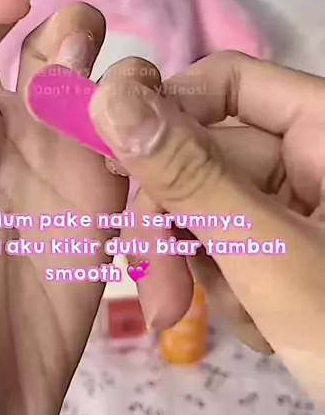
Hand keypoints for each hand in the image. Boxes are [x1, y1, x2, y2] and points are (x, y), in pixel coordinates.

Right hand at [90, 52, 324, 403]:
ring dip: (204, 268)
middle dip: (175, 224)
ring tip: (239, 322)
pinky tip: (264, 331)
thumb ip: (187, 176)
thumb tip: (110, 97)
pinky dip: (232, 290)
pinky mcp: (294, 249)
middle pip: (205, 155)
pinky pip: (233, 247)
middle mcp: (313, 157)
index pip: (228, 82)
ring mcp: (304, 206)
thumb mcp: (267, 255)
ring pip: (210, 207)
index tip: (114, 165)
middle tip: (154, 292)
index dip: (166, 114)